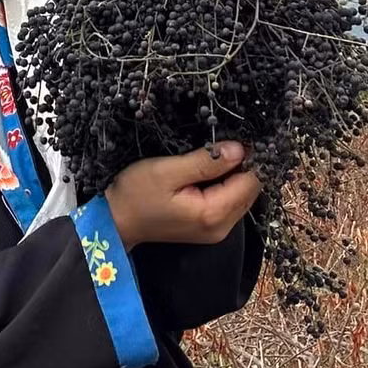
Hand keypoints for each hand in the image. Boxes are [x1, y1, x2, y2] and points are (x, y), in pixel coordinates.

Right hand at [105, 141, 261, 250]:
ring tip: (214, 155)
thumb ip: (205, 162)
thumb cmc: (136, 193)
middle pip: (251, 191)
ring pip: (243, 196)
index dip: (249, 158)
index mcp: (213, 213)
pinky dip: (226, 185)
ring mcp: (217, 231)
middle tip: (223, 142)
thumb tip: (240, 149)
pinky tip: (210, 172)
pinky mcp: (210, 228)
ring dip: (234, 174)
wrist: (117, 220)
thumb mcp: (167, 171)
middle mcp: (221, 228)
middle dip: (243, 166)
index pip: (251, 182)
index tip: (236, 137)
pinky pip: (231, 202)